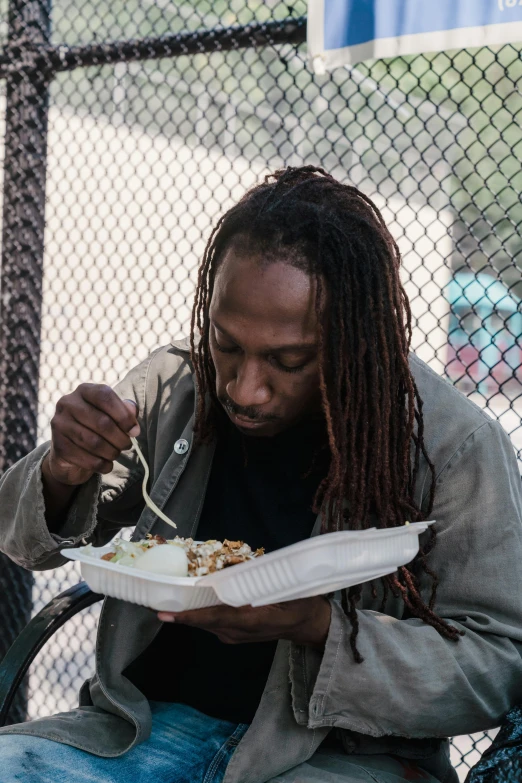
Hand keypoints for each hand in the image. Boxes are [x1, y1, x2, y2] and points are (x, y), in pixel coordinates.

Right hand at [45, 384, 139, 486]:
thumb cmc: (96, 427)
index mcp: (84, 390)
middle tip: (127, 445)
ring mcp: (60, 424)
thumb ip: (125, 411)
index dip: (123, 415)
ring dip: (112, 452)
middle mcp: (68, 403)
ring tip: (116, 454)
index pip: (105, 396)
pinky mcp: (58, 445)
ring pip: (94, 442)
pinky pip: (86, 458)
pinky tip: (107, 465)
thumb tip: (133, 418)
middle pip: (102, 422)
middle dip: (120, 438)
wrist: (70, 451)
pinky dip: (101, 464)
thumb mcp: (112, 414)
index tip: (135, 431)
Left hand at [157, 597, 331, 649]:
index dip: (189, 616)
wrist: (310, 624)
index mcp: (250, 621)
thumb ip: (258, 581)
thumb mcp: (283, 590)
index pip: (213, 618)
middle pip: (203, 621)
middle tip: (154, 602)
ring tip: (166, 600)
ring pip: (206, 622)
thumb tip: (232, 569)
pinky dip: (201, 612)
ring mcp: (236, 635)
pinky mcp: (235, 633)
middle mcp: (238, 632)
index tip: (165, 614)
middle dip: (180, 613)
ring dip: (188, 613)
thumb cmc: (299, 603)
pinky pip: (213, 622)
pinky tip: (192, 601)